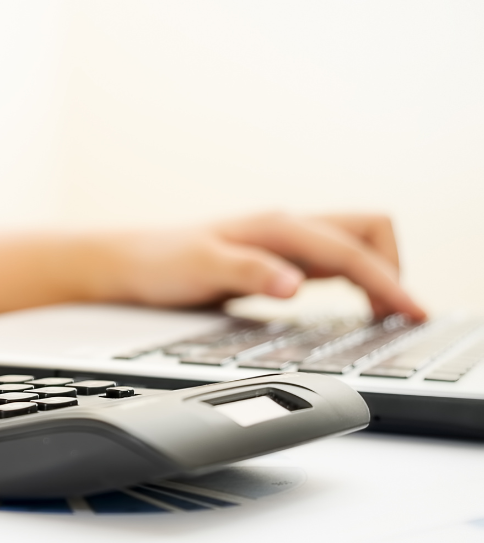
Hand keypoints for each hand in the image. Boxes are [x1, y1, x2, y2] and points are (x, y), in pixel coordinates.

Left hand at [106, 212, 424, 318]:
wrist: (130, 262)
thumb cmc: (161, 262)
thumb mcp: (201, 268)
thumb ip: (249, 273)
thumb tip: (296, 284)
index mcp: (277, 227)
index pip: (352, 251)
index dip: (388, 281)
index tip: (411, 312)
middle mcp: (285, 228)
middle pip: (368, 233)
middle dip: (392, 269)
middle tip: (398, 316)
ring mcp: (282, 242)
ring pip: (353, 245)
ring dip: (377, 274)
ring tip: (387, 316)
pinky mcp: (275, 259)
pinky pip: (332, 262)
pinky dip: (355, 281)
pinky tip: (353, 306)